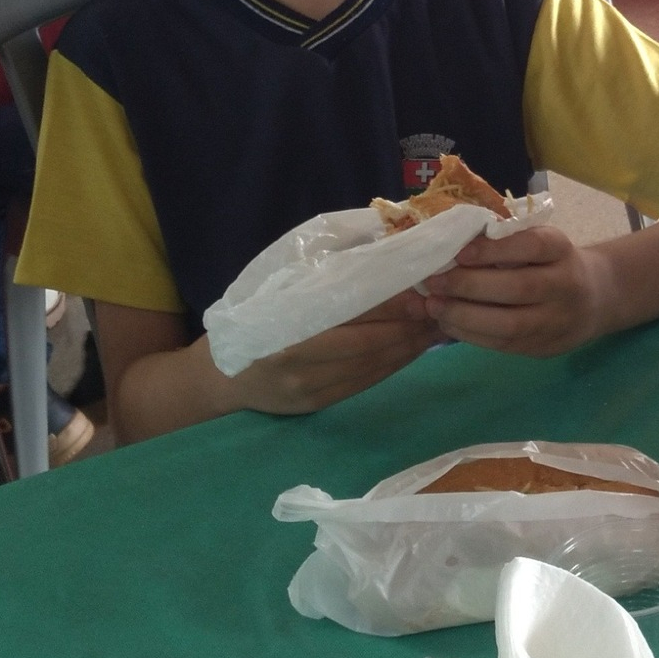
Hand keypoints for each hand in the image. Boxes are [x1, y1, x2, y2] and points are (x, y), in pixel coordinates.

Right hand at [226, 292, 438, 415]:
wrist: (220, 377)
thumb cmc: (252, 321)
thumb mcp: (277, 291)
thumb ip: (320, 278)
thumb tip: (376, 253)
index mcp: (285, 328)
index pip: (350, 316)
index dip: (390, 307)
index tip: (420, 294)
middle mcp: (298, 363)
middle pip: (366, 344)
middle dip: (407, 328)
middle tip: (438, 309)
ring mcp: (308, 388)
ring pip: (371, 367)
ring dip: (408, 348)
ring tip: (435, 328)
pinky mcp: (317, 404)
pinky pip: (364, 383)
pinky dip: (393, 365)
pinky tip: (412, 350)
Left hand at [422, 225, 612, 356]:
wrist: (595, 299)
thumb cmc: (552, 263)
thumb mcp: (541, 243)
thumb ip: (506, 242)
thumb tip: (451, 243)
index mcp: (562, 250)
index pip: (532, 246)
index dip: (496, 249)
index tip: (461, 251)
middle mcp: (565, 285)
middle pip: (519, 287)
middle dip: (470, 285)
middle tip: (434, 281)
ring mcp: (557, 321)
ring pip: (509, 324)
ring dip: (464, 315)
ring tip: (434, 305)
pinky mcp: (544, 347)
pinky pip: (503, 344)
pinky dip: (470, 334)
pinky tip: (448, 322)